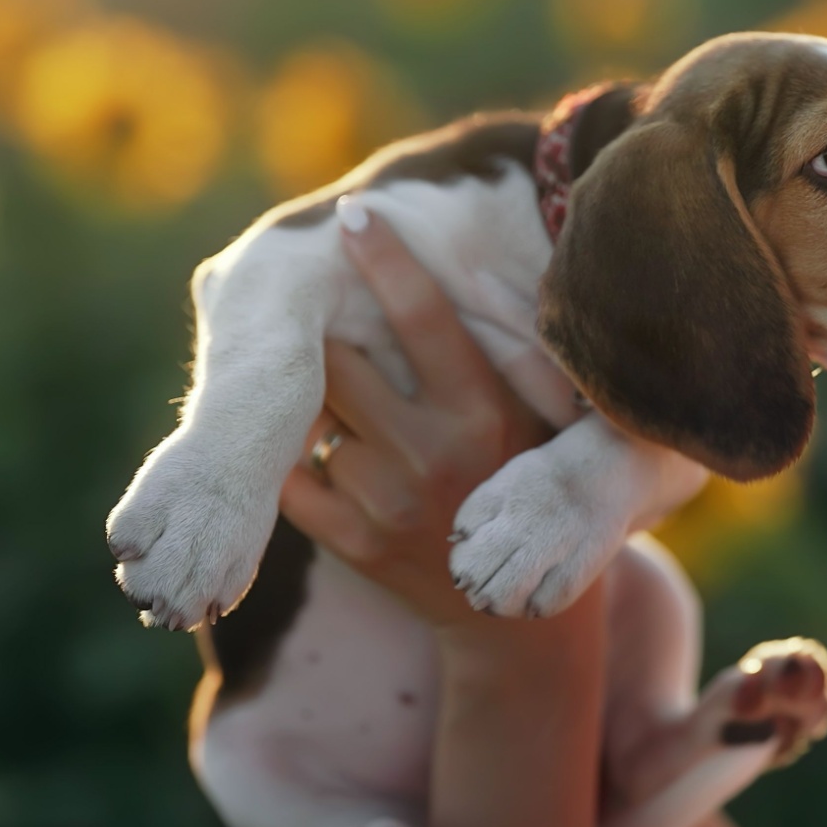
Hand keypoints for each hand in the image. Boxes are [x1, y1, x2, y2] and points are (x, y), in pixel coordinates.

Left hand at [278, 201, 555, 629]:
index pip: (425, 318)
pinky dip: (302, 461)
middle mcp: (436, 453)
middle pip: (343, 361)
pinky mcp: (355, 543)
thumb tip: (441, 275)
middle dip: (334, 341)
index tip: (354, 215)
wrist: (514, 611)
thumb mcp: (532, 418)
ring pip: (318, 419)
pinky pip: (295, 477)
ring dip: (328, 410)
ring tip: (367, 423)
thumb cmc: (524, 484)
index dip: (387, 261)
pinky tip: (341, 462)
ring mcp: (389, 502)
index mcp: (486, 412)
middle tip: (336, 327)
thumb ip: (494, 359)